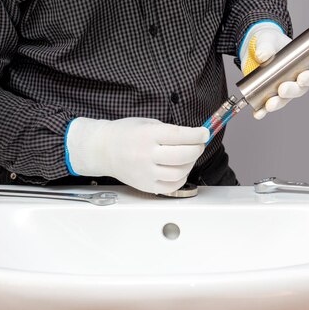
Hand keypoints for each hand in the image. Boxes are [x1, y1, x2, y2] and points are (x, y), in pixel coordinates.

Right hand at [65, 117, 208, 193]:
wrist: (103, 150)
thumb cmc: (126, 134)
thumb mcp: (146, 123)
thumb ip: (169, 131)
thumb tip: (194, 137)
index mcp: (147, 135)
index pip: (179, 135)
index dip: (197, 134)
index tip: (205, 133)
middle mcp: (146, 155)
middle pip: (183, 155)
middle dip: (197, 149)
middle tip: (198, 144)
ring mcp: (146, 172)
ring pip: (180, 172)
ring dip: (191, 163)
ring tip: (188, 156)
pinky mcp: (146, 186)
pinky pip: (172, 185)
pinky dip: (182, 177)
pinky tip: (180, 169)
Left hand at [239, 21, 308, 118]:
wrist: (254, 48)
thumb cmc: (268, 41)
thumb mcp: (268, 39)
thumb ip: (266, 46)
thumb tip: (262, 55)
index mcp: (302, 64)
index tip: (302, 78)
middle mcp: (294, 79)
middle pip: (298, 90)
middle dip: (291, 91)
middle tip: (283, 90)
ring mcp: (281, 88)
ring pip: (283, 100)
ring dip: (277, 103)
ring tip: (269, 105)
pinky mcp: (268, 94)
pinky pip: (266, 105)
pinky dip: (262, 110)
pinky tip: (258, 113)